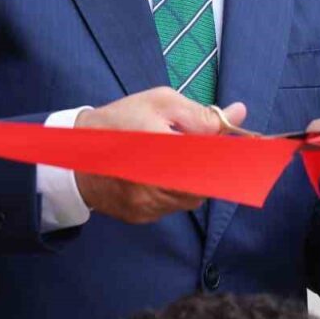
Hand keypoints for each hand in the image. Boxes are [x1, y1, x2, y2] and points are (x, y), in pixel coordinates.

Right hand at [73, 87, 245, 223]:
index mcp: (160, 146)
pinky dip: (177, 191)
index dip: (231, 155)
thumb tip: (239, 113)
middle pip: (206, 183)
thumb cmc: (120, 120)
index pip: (211, 158)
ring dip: (196, 180)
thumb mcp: (159, 102)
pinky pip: (173, 206)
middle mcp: (155, 182)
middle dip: (214, 167)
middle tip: (211, 152)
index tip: (245, 148)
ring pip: (193, 197)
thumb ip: (201, 113)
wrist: (74, 153)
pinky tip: (163, 174)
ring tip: (179, 159)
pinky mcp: (141, 216)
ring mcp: (148, 204)